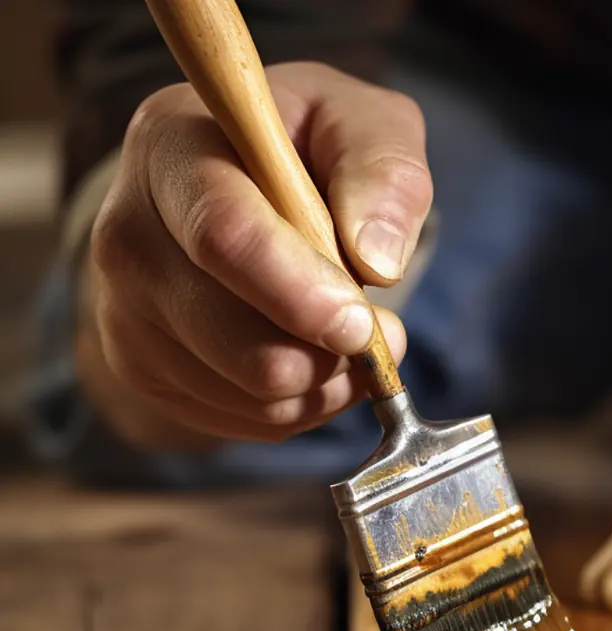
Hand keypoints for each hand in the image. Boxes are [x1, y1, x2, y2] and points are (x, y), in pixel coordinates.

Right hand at [80, 62, 430, 445]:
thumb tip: (377, 258)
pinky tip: (312, 356)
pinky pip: (250, 421)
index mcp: (171, 147)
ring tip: (345, 335)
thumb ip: (384, 170)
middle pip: (238, 343)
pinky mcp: (143, 372)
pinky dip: (305, 404)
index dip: (301, 295)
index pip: (223, 237)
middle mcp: (127, 234)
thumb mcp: (361, 125)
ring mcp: (124, 312)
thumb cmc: (307, 153)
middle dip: (330, 354)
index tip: (359, 325)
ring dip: (326, 381)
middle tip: (375, 329)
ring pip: (253, 394)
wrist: (245, 192)